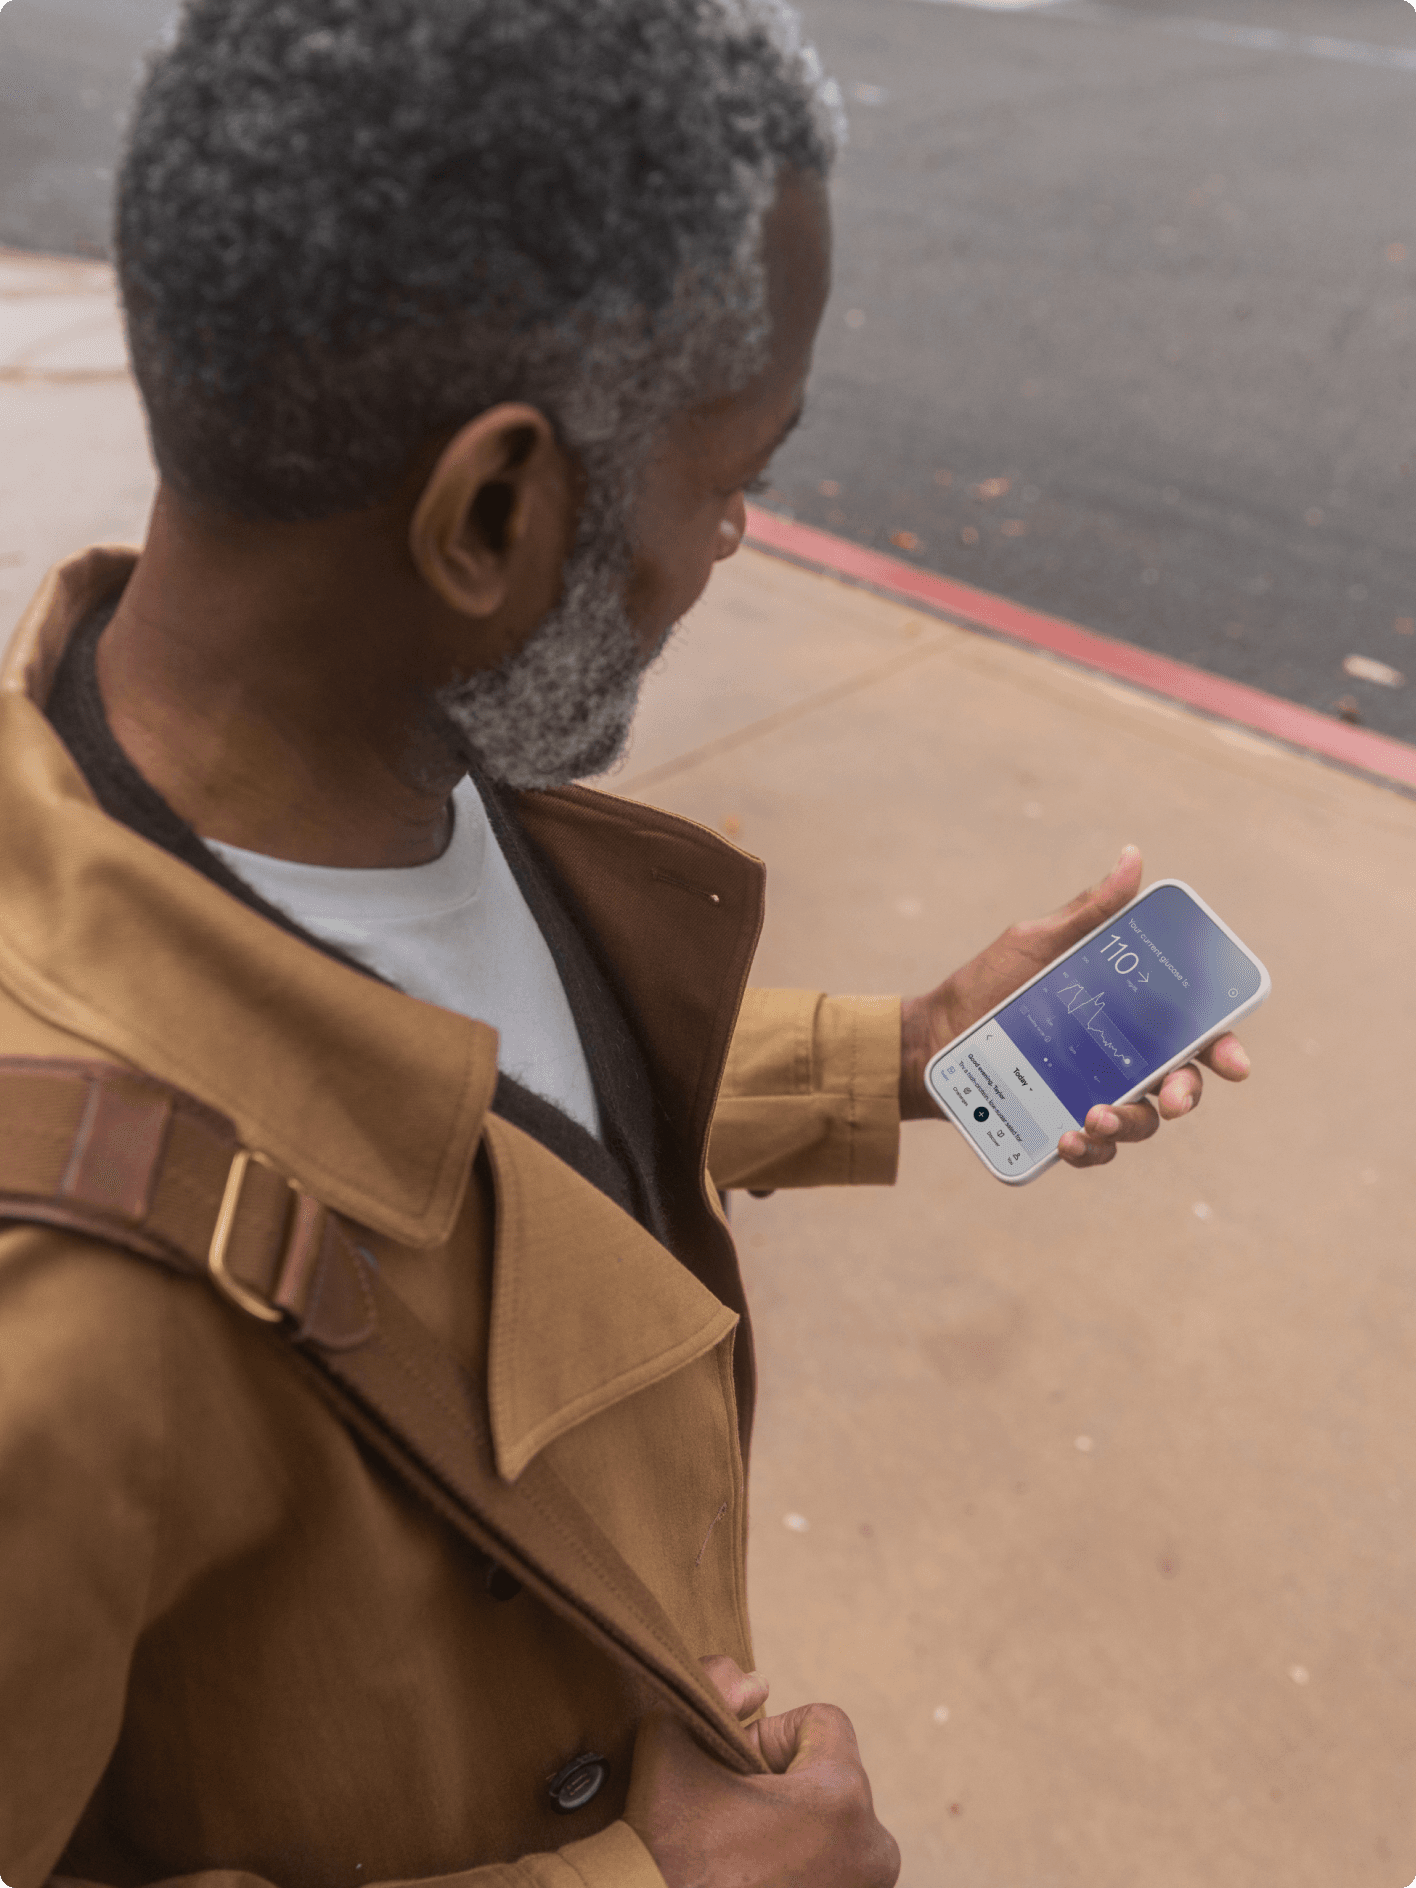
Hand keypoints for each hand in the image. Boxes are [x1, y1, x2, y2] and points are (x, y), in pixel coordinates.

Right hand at [624, 1677, 899, 1887]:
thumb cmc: (668, 1852)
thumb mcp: (674, 1744)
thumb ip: (714, 1686)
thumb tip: (757, 1684)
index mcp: (843, 1798)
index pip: (823, 1722)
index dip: (768, 1735)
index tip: (734, 1772)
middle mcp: (873, 1850)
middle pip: (828, 1776)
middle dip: (781, 1783)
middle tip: (732, 1815)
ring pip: (829, 1823)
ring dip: (789, 1825)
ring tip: (740, 1849)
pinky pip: (829, 1865)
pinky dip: (796, 1863)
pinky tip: (751, 1875)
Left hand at [899, 846, 1251, 1167]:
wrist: (930, 1037)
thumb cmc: (987, 985)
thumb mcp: (1036, 944)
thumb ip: (1088, 912)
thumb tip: (1132, 858)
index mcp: (1128, 1015)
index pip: (1192, 1032)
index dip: (1224, 1048)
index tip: (1233, 1062)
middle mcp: (1121, 1058)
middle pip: (1179, 1084)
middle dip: (1187, 1095)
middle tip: (1172, 1098)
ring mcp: (1094, 1095)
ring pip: (1141, 1123)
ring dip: (1130, 1125)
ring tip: (1094, 1117)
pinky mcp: (1062, 1127)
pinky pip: (1093, 1152)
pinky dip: (1089, 1151)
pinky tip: (1069, 1138)